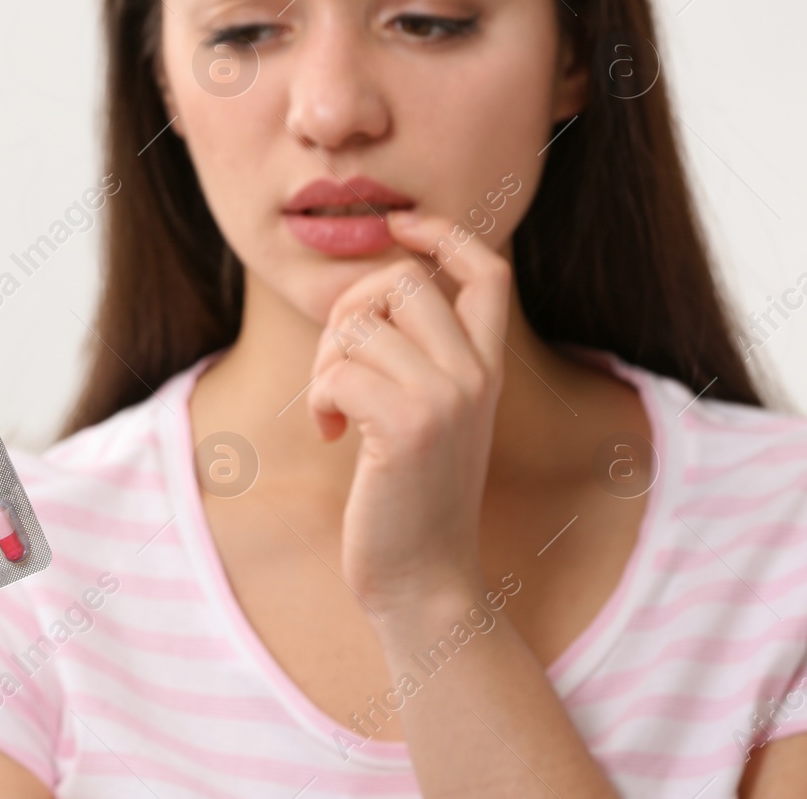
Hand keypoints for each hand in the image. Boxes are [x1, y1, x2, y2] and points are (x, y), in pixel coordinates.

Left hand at [306, 210, 509, 617]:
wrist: (424, 581)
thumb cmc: (408, 499)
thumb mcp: (427, 418)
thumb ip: (417, 359)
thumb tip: (365, 294)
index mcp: (489, 369)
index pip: (487, 270)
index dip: (443, 233)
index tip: (398, 225)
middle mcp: (478, 375)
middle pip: (403, 279)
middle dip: (348, 310)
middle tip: (336, 366)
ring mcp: (448, 398)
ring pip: (360, 322)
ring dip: (325, 362)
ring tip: (332, 407)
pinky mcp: (409, 425)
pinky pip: (338, 370)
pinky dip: (317, 397)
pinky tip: (328, 433)